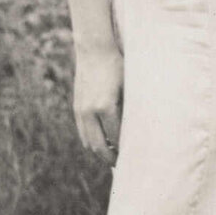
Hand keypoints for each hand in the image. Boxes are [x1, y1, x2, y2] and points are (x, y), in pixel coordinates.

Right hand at [73, 43, 123, 162]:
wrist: (94, 49)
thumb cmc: (117, 66)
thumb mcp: (128, 87)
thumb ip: (130, 110)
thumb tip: (138, 131)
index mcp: (105, 107)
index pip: (116, 139)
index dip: (124, 151)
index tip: (134, 157)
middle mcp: (90, 111)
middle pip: (99, 146)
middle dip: (110, 158)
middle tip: (122, 165)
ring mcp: (81, 110)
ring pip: (88, 141)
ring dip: (99, 151)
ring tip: (113, 155)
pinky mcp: (77, 106)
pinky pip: (83, 131)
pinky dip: (91, 140)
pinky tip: (103, 141)